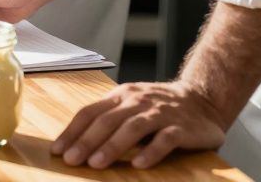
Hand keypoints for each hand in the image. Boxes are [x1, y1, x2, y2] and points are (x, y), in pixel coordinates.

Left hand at [51, 81, 226, 168]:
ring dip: (112, 146)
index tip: (58, 150)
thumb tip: (75, 142)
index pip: (90, 112)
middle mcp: (138, 101)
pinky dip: (151, 151)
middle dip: (87, 141)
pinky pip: (165, 139)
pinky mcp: (183, 127)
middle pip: (107, 120)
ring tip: (96, 163)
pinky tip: (139, 164)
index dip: (73, 131)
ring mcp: (161, 113)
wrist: (203, 99)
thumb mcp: (130, 105)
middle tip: (72, 160)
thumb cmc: (159, 107)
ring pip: (133, 127)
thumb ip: (108, 118)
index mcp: (121, 96)